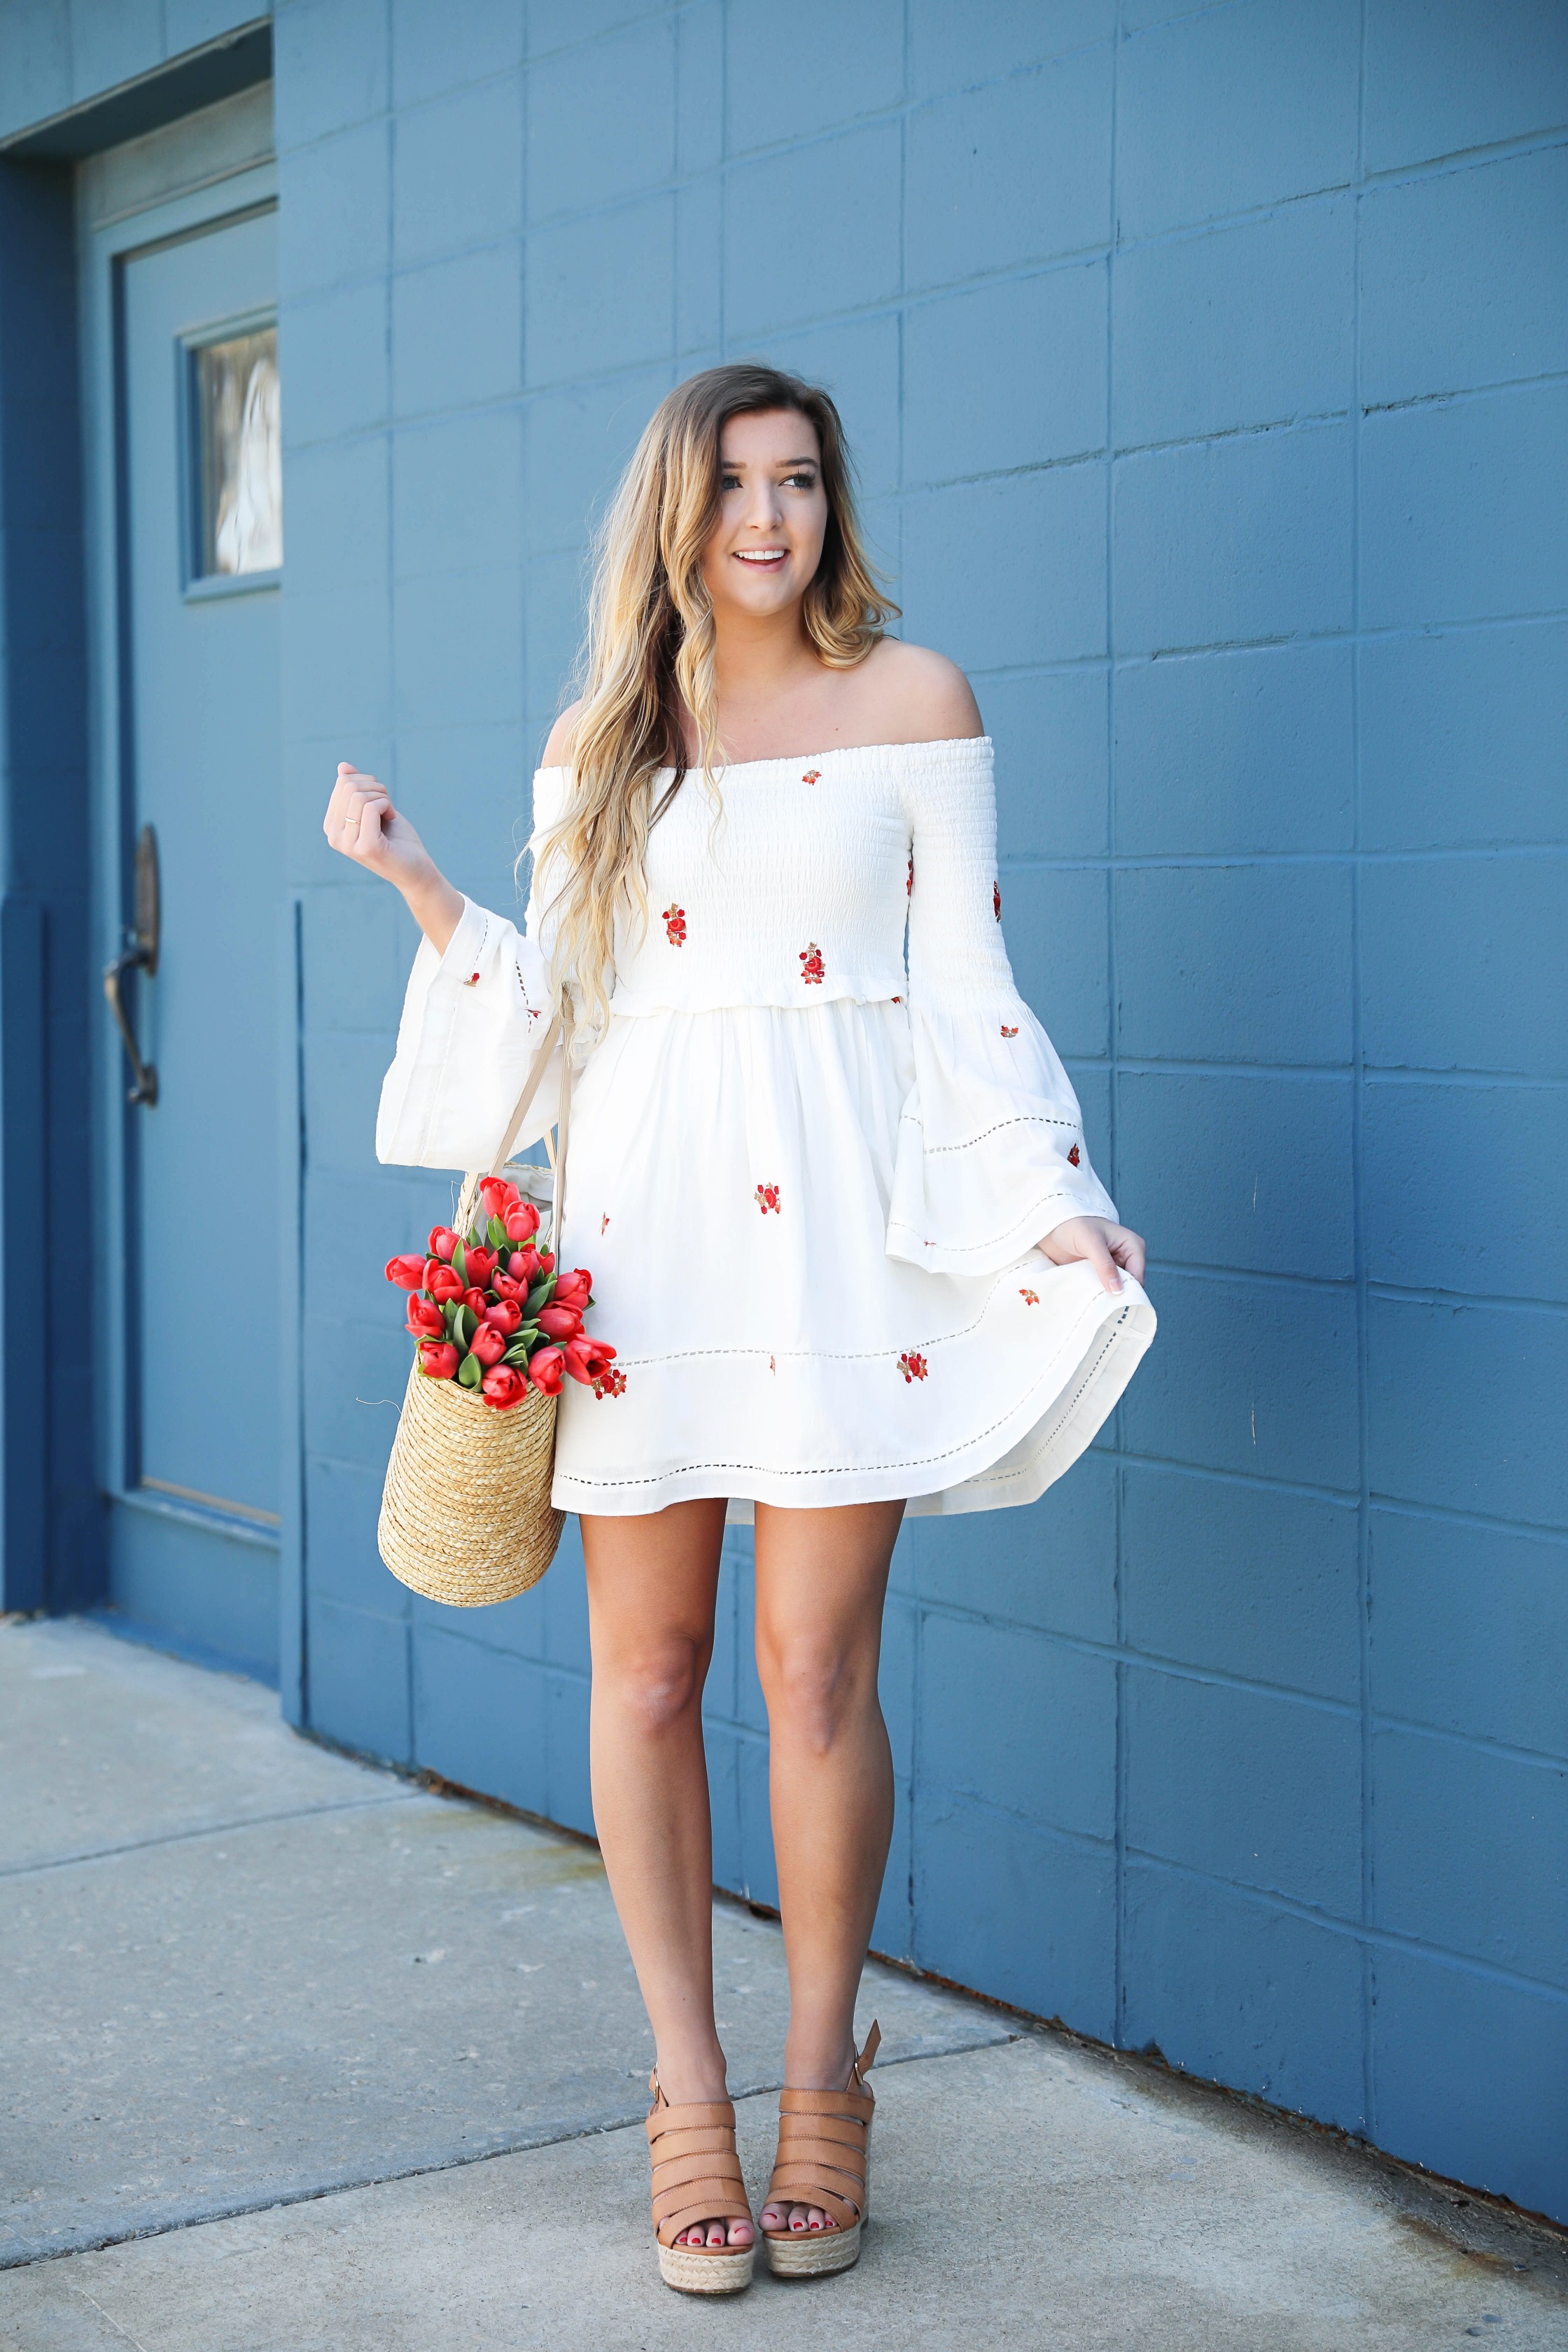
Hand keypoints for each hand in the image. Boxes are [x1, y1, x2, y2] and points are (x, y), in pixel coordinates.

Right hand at [324, 763, 431, 886]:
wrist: (416, 869)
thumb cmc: (397, 839)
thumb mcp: (374, 808)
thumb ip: (356, 789)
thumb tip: (342, 766)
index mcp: (332, 825)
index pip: (342, 784)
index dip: (367, 784)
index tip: (380, 801)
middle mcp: (333, 836)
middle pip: (349, 787)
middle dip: (375, 788)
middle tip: (387, 805)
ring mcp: (347, 843)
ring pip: (359, 796)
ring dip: (383, 797)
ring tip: (389, 814)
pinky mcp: (366, 847)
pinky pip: (370, 807)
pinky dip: (386, 805)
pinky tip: (391, 819)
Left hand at [1039, 1216, 1145, 1294]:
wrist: (1054, 1227)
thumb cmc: (1075, 1226)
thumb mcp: (1092, 1243)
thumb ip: (1105, 1266)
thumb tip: (1118, 1289)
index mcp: (1132, 1246)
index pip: (1137, 1275)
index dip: (1128, 1288)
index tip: (1114, 1298)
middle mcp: (1126, 1258)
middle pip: (1129, 1284)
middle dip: (1117, 1293)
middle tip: (1102, 1301)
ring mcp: (1113, 1267)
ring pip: (1117, 1288)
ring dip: (1106, 1294)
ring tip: (1093, 1299)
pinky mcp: (1101, 1274)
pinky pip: (1104, 1289)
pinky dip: (1097, 1293)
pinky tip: (1088, 1296)